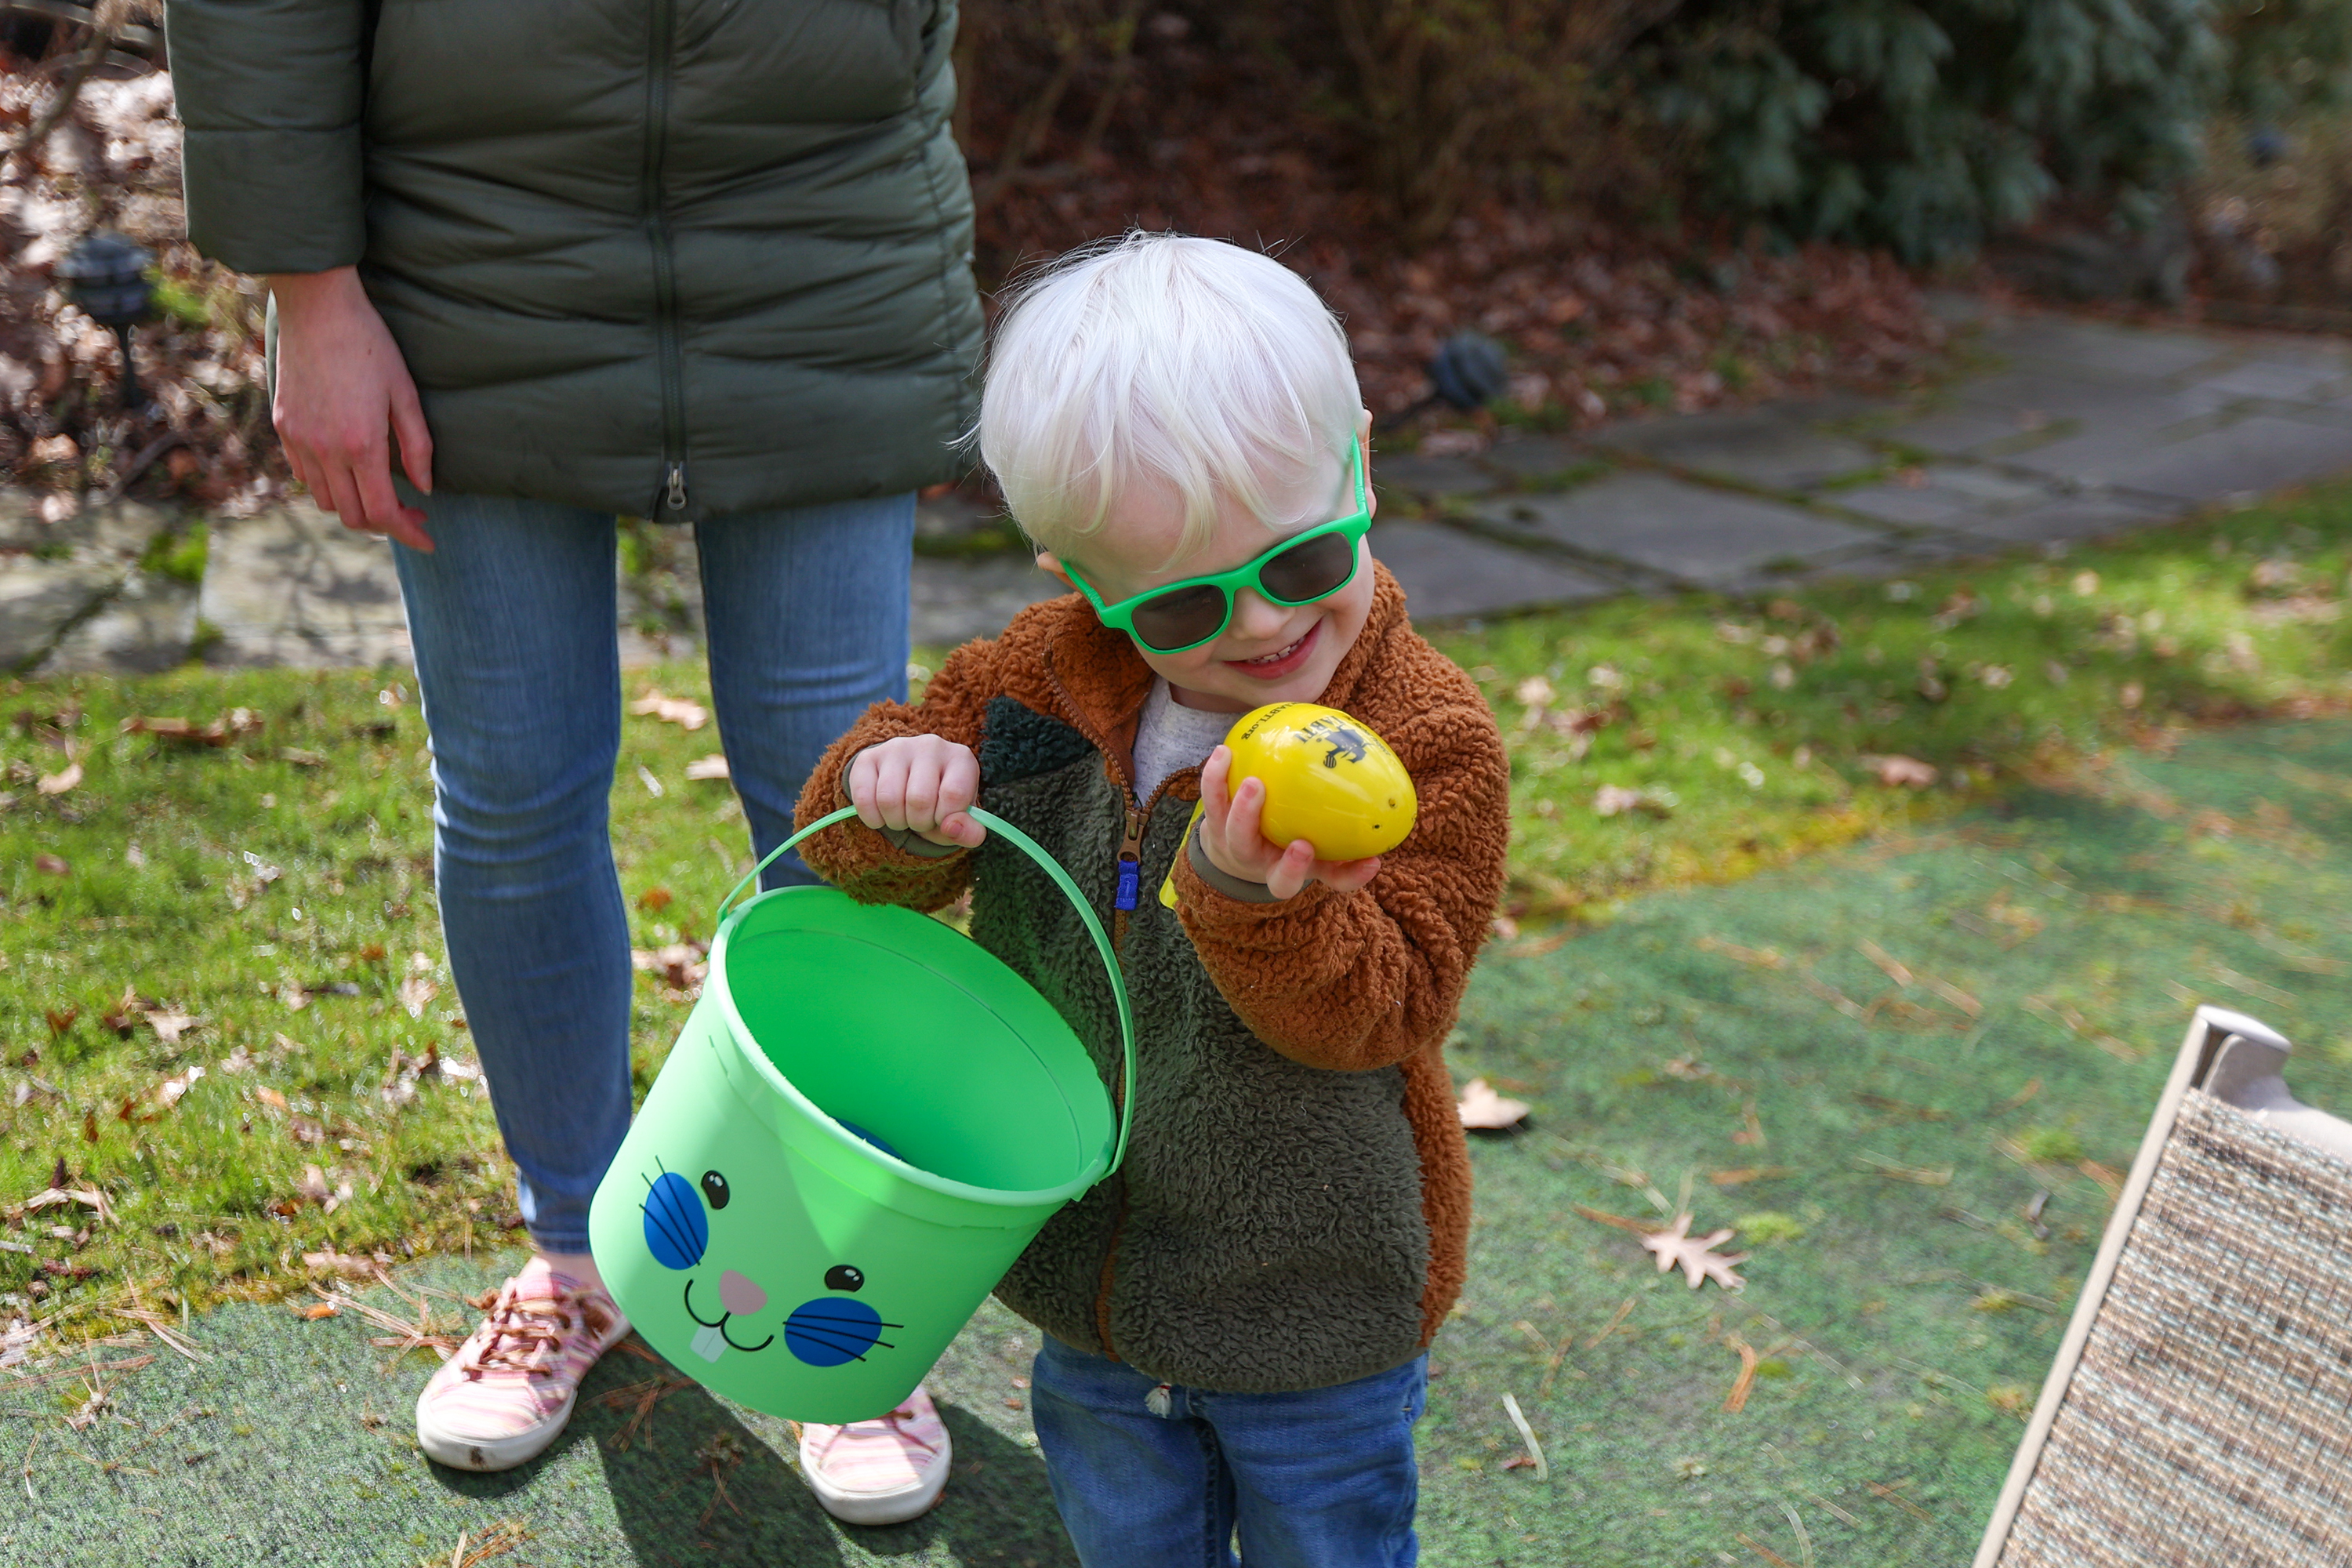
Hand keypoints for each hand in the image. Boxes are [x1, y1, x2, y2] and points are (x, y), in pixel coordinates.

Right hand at [267, 267, 435, 552]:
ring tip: (381, 491)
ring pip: (325, 501)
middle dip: (386, 524)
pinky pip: (304, 475)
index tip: (428, 539)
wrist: (318, 307)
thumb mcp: (406, 393)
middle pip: (352, 516)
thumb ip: (417, 447)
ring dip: (355, 506)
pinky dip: (329, 485)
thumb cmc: (371, 344)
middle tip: (412, 512)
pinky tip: (350, 469)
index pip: (382, 513)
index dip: (408, 534)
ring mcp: (299, 439)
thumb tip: (425, 489)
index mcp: (362, 445)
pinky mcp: (284, 426)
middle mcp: (325, 450)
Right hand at [848, 736, 984, 847]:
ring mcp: (897, 748)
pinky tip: (882, 814)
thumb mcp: (961, 821)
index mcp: (961, 758)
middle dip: (919, 823)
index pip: (954, 795)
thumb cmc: (941, 805)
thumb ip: (969, 832)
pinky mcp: (868, 758)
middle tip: (920, 820)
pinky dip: (873, 819)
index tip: (943, 819)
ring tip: (903, 816)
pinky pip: (863, 799)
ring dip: (896, 822)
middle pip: (919, 799)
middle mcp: (930, 746)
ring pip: (889, 800)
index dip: (945, 819)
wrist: (909, 784)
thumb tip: (950, 828)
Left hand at [1197, 745, 1381, 900]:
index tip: (1371, 862)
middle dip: (1293, 865)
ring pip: (1238, 841)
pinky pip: (1212, 803)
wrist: (1233, 849)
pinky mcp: (1214, 826)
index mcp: (1302, 871)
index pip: (1333, 882)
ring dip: (1245, 813)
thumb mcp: (1319, 836)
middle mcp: (1269, 868)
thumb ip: (1346, 821)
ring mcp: (1239, 849)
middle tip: (1303, 843)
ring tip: (1254, 782)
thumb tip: (1387, 786)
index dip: (1351, 877)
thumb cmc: (1288, 836)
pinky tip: (1224, 751)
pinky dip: (1216, 779)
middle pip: (1279, 880)